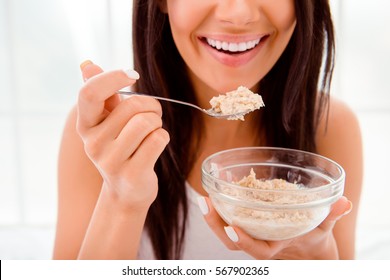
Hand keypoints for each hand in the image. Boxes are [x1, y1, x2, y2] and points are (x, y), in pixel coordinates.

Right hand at [77, 61, 169, 209]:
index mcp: (85, 125)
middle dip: (151, 105)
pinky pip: (158, 139)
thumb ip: (100, 93)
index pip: (89, 93)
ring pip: (147, 122)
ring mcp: (111, 161)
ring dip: (157, 122)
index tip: (133, 76)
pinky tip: (155, 145)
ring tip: (152, 131)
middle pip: (132, 106)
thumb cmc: (120, 148)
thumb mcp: (106, 121)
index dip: (113, 77)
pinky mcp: (132, 174)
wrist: (126, 191)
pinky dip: (163, 137)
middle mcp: (93, 143)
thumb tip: (88, 64)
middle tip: (152, 114)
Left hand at [198, 196, 351, 258]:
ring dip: (214, 216)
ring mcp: (252, 234)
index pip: (258, 250)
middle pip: (232, 241)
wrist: (306, 250)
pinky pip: (231, 218)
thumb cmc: (314, 239)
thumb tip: (344, 202)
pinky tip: (215, 190)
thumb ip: (331, 216)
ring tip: (204, 197)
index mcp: (276, 246)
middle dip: (216, 224)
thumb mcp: (324, 229)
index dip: (245, 242)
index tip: (232, 229)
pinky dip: (222, 207)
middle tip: (205, 203)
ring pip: (227, 230)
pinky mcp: (249, 224)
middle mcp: (259, 241)